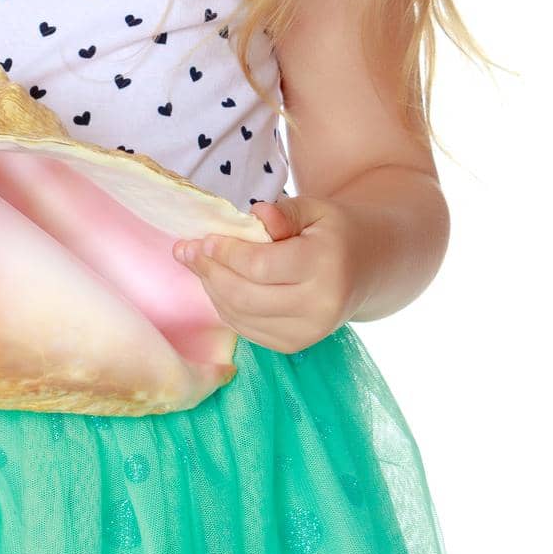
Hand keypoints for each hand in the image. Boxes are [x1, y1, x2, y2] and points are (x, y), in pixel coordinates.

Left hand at [172, 196, 363, 353]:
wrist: (366, 267)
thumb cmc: (334, 231)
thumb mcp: (316, 208)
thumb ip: (284, 211)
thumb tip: (255, 215)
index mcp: (326, 266)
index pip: (261, 266)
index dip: (226, 253)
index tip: (204, 238)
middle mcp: (319, 307)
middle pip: (246, 296)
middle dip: (210, 272)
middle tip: (186, 250)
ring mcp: (308, 333)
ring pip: (241, 316)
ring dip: (211, 289)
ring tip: (195, 263)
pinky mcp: (295, 345)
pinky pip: (247, 330)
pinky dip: (225, 307)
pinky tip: (216, 283)